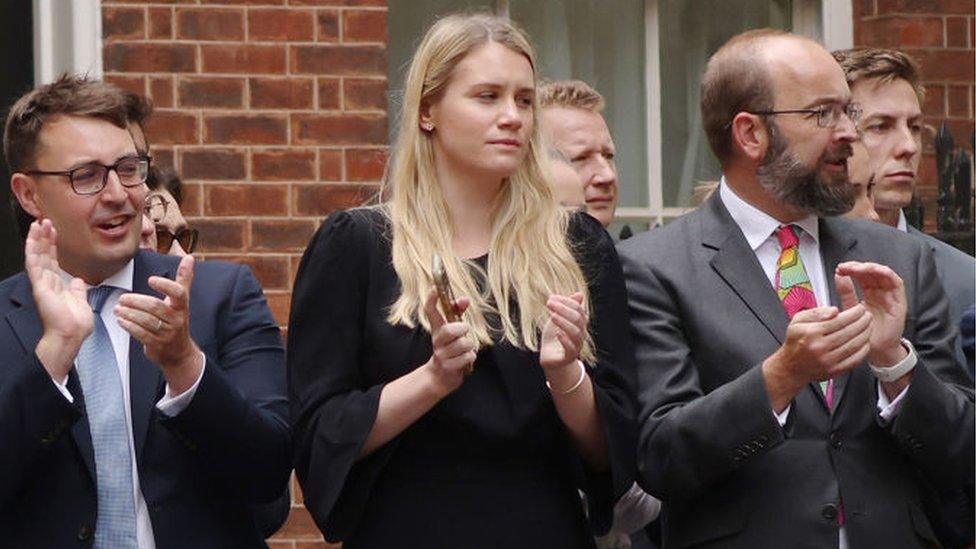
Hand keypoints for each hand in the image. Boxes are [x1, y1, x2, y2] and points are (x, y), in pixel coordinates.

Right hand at [26, 219, 92, 382]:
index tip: (54, 231)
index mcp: (57, 286)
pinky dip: (32, 250)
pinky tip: (32, 238)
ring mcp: (42, 284)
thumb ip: (77, 290)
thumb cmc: (76, 324)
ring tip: (38, 223)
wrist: (71, 335)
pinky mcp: (39, 286)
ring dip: (37, 239)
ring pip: (37, 256)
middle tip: (45, 221)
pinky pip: (34, 265)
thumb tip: (77, 280)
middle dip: (43, 237)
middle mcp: (47, 283)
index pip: (52, 260)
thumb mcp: (81, 301)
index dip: (52, 245)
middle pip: (43, 255)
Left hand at [115, 255, 202, 394]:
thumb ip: (184, 278)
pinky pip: (140, 334)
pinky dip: (128, 326)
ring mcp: (166, 333)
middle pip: (155, 307)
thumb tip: (189, 257)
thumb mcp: (183, 300)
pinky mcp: (156, 344)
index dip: (165, 286)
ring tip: (118, 308)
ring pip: (146, 321)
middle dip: (136, 301)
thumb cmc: (178, 321)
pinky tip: (121, 320)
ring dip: (129, 313)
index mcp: (182, 307)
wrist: (179, 352)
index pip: (178, 293)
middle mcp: (176, 319)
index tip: (151, 280)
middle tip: (123, 298)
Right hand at [422, 288, 473, 395]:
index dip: (432, 300)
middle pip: (449, 330)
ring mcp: (441, 354)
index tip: (434, 288)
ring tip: (465, 349)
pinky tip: (464, 360)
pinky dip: (470, 357)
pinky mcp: (447, 367)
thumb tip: (465, 299)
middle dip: (462, 329)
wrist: (440, 377)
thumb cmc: (451, 349)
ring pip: (463, 344)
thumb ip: (458, 313)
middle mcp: (437, 340)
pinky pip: (467, 357)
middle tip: (465, 331)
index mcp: (437, 329)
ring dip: (469, 346)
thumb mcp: (454, 331)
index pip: (431, 312)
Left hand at [540, 292, 587, 371]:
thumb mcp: (558, 319)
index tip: (552, 297)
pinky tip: (557, 333)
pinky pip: (571, 348)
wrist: (550, 358)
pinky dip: (565, 340)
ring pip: (576, 332)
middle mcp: (581, 333)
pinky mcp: (569, 357)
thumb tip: (580, 293)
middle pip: (577, 319)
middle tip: (549, 303)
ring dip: (564, 322)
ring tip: (552, 316)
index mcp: (579, 323)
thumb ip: (567, 307)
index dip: (566, 302)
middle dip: (563, 309)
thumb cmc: (554, 337)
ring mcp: (577, 345)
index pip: (577, 309)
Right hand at [762, 304, 871, 411]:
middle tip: (868, 315)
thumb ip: (816, 312)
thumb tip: (835, 311)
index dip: (854, 313)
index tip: (860, 308)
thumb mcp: (797, 321)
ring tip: (869, 326)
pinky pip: (855, 359)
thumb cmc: (795, 342)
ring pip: (854, 345)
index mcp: (811, 333)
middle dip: (863, 321)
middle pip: (849, 332)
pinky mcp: (834, 370)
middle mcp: (819, 347)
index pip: (839, 320)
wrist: (791, 368)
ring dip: (866, 334)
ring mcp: (828, 360)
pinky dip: (863, 349)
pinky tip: (865, 341)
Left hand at [835, 262, 907, 366]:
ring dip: (871, 268)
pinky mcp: (899, 302)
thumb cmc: (865, 333)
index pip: (862, 276)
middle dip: (859, 267)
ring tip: (857, 268)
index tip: (840, 269)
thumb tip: (839, 275)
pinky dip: (886, 274)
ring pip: (884, 274)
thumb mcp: (851, 310)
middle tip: (845, 267)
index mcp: (870, 293)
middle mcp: (881, 292)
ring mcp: (891, 296)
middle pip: (872, 272)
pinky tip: (875, 271)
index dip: (852, 269)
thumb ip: (846, 293)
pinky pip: (897, 283)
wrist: (876, 351)